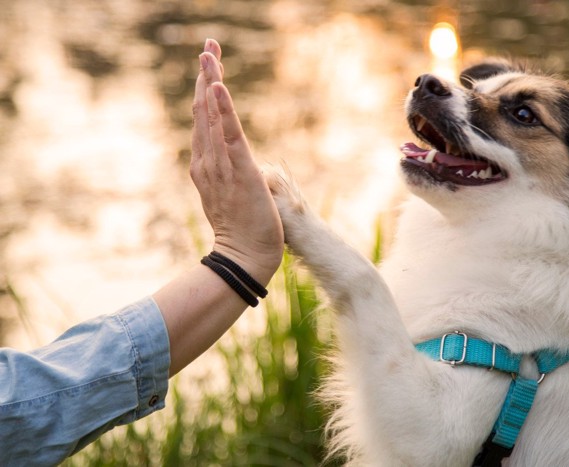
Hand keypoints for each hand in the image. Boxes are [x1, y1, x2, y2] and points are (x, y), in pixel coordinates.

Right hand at [190, 39, 282, 284]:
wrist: (245, 257)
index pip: (205, 120)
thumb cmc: (243, 230)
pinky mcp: (239, 170)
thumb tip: (232, 162)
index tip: (210, 64)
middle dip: (206, 74)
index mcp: (206, 165)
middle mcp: (208, 161)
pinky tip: (218, 85)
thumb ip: (226, 175)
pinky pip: (228, 134)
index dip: (206, 89)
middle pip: (203, 110)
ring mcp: (221, 165)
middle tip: (209, 45)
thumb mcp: (229, 195)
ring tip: (209, 52)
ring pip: (212, 116)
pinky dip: (222, 109)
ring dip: (210, 81)